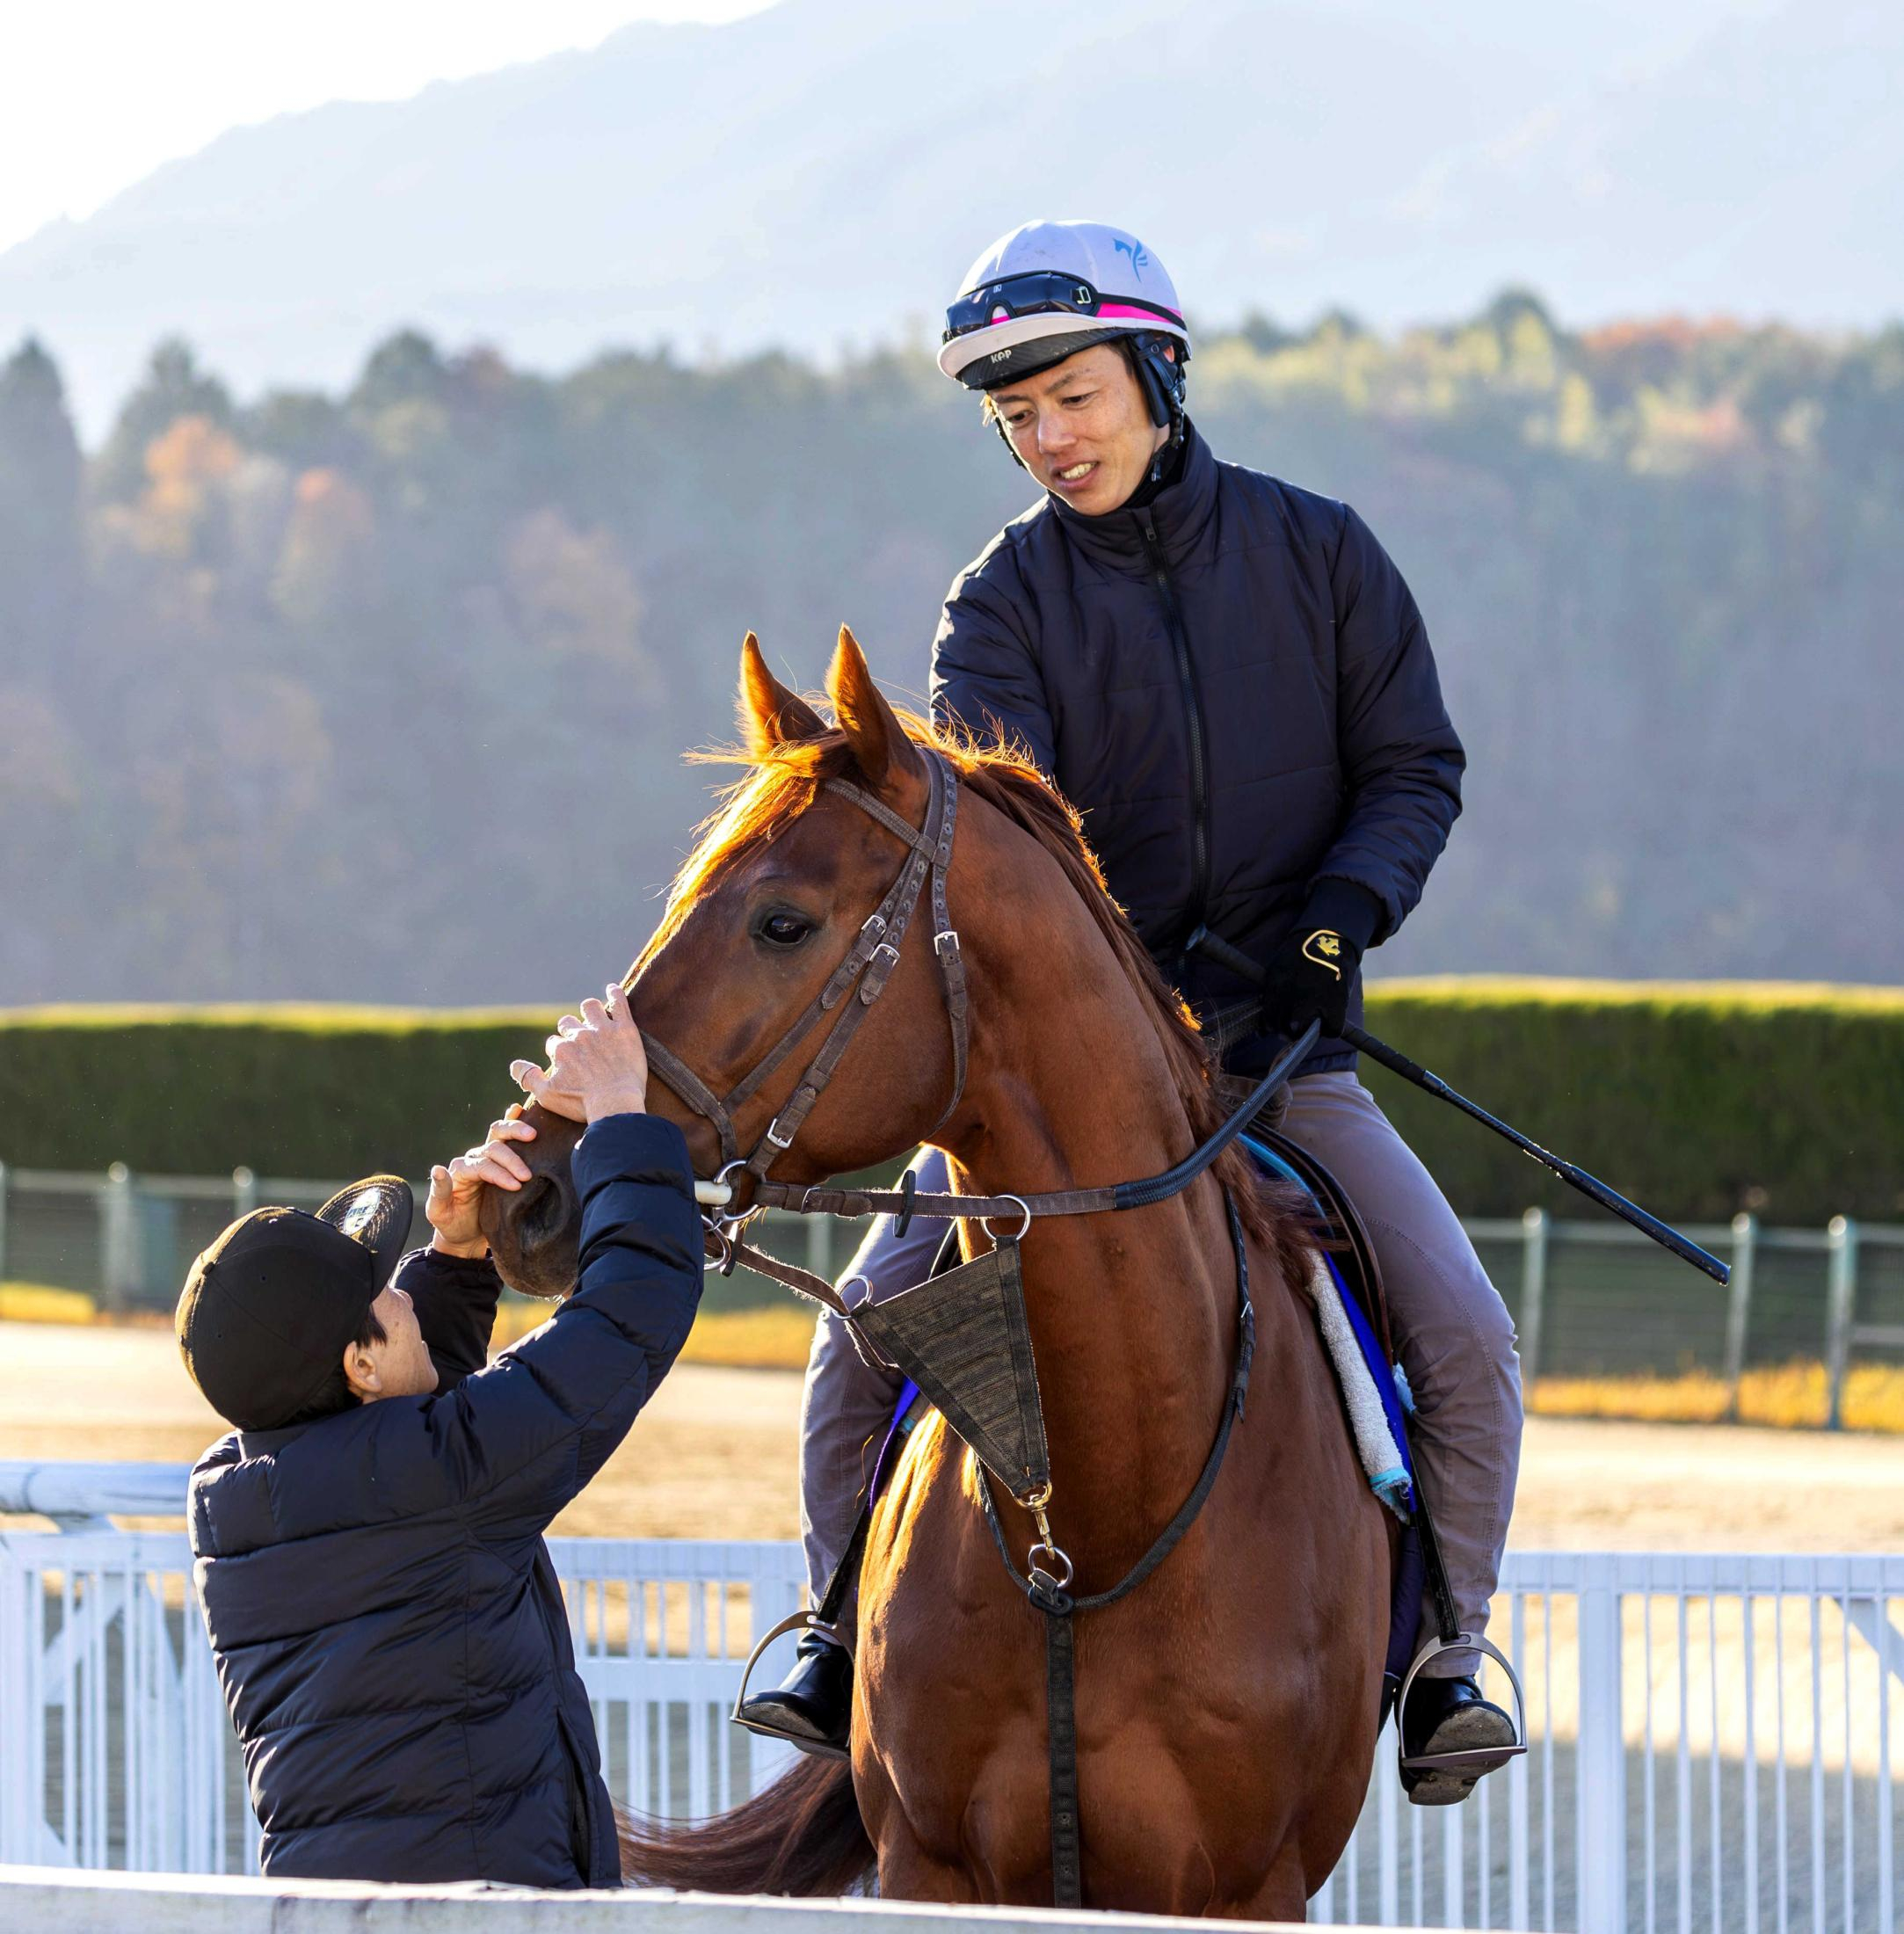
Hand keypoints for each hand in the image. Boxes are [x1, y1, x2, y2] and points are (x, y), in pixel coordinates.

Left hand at [427, 1106, 536, 1256]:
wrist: (464, 1234)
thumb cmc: (452, 1224)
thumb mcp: (439, 1213)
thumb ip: (439, 1191)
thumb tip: (437, 1168)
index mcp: (458, 1171)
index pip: (482, 1166)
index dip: (499, 1174)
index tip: (516, 1186)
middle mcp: (472, 1160)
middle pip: (492, 1148)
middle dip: (511, 1159)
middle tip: (527, 1174)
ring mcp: (485, 1158)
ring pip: (499, 1136)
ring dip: (516, 1134)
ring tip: (534, 1136)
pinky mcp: (499, 1162)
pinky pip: (504, 1136)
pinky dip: (512, 1120)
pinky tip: (520, 1109)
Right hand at [513, 983, 649, 1122]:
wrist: (616, 1105)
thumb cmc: (582, 1103)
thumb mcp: (546, 1095)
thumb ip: (528, 1078)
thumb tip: (515, 1065)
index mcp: (561, 1049)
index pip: (554, 1043)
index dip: (559, 1053)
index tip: (568, 1063)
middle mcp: (579, 1035)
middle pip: (569, 1023)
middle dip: (570, 1030)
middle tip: (581, 1044)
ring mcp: (603, 1030)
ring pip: (590, 1007)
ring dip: (588, 1011)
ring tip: (593, 1017)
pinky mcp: (625, 1029)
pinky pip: (618, 1002)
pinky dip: (615, 993)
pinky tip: (613, 990)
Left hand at [1258, 882, 1380, 1040]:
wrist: (1329, 935)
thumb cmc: (1301, 952)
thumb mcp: (1278, 966)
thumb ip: (1272, 990)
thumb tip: (1266, 1021)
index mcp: (1278, 984)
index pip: (1268, 1017)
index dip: (1269, 1026)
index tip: (1271, 1028)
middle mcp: (1294, 993)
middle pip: (1283, 1027)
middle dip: (1285, 1030)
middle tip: (1291, 1027)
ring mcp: (1315, 998)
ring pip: (1304, 1030)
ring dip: (1305, 1031)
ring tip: (1309, 1022)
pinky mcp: (1337, 1001)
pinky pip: (1332, 1029)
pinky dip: (1330, 1028)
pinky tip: (1328, 1021)